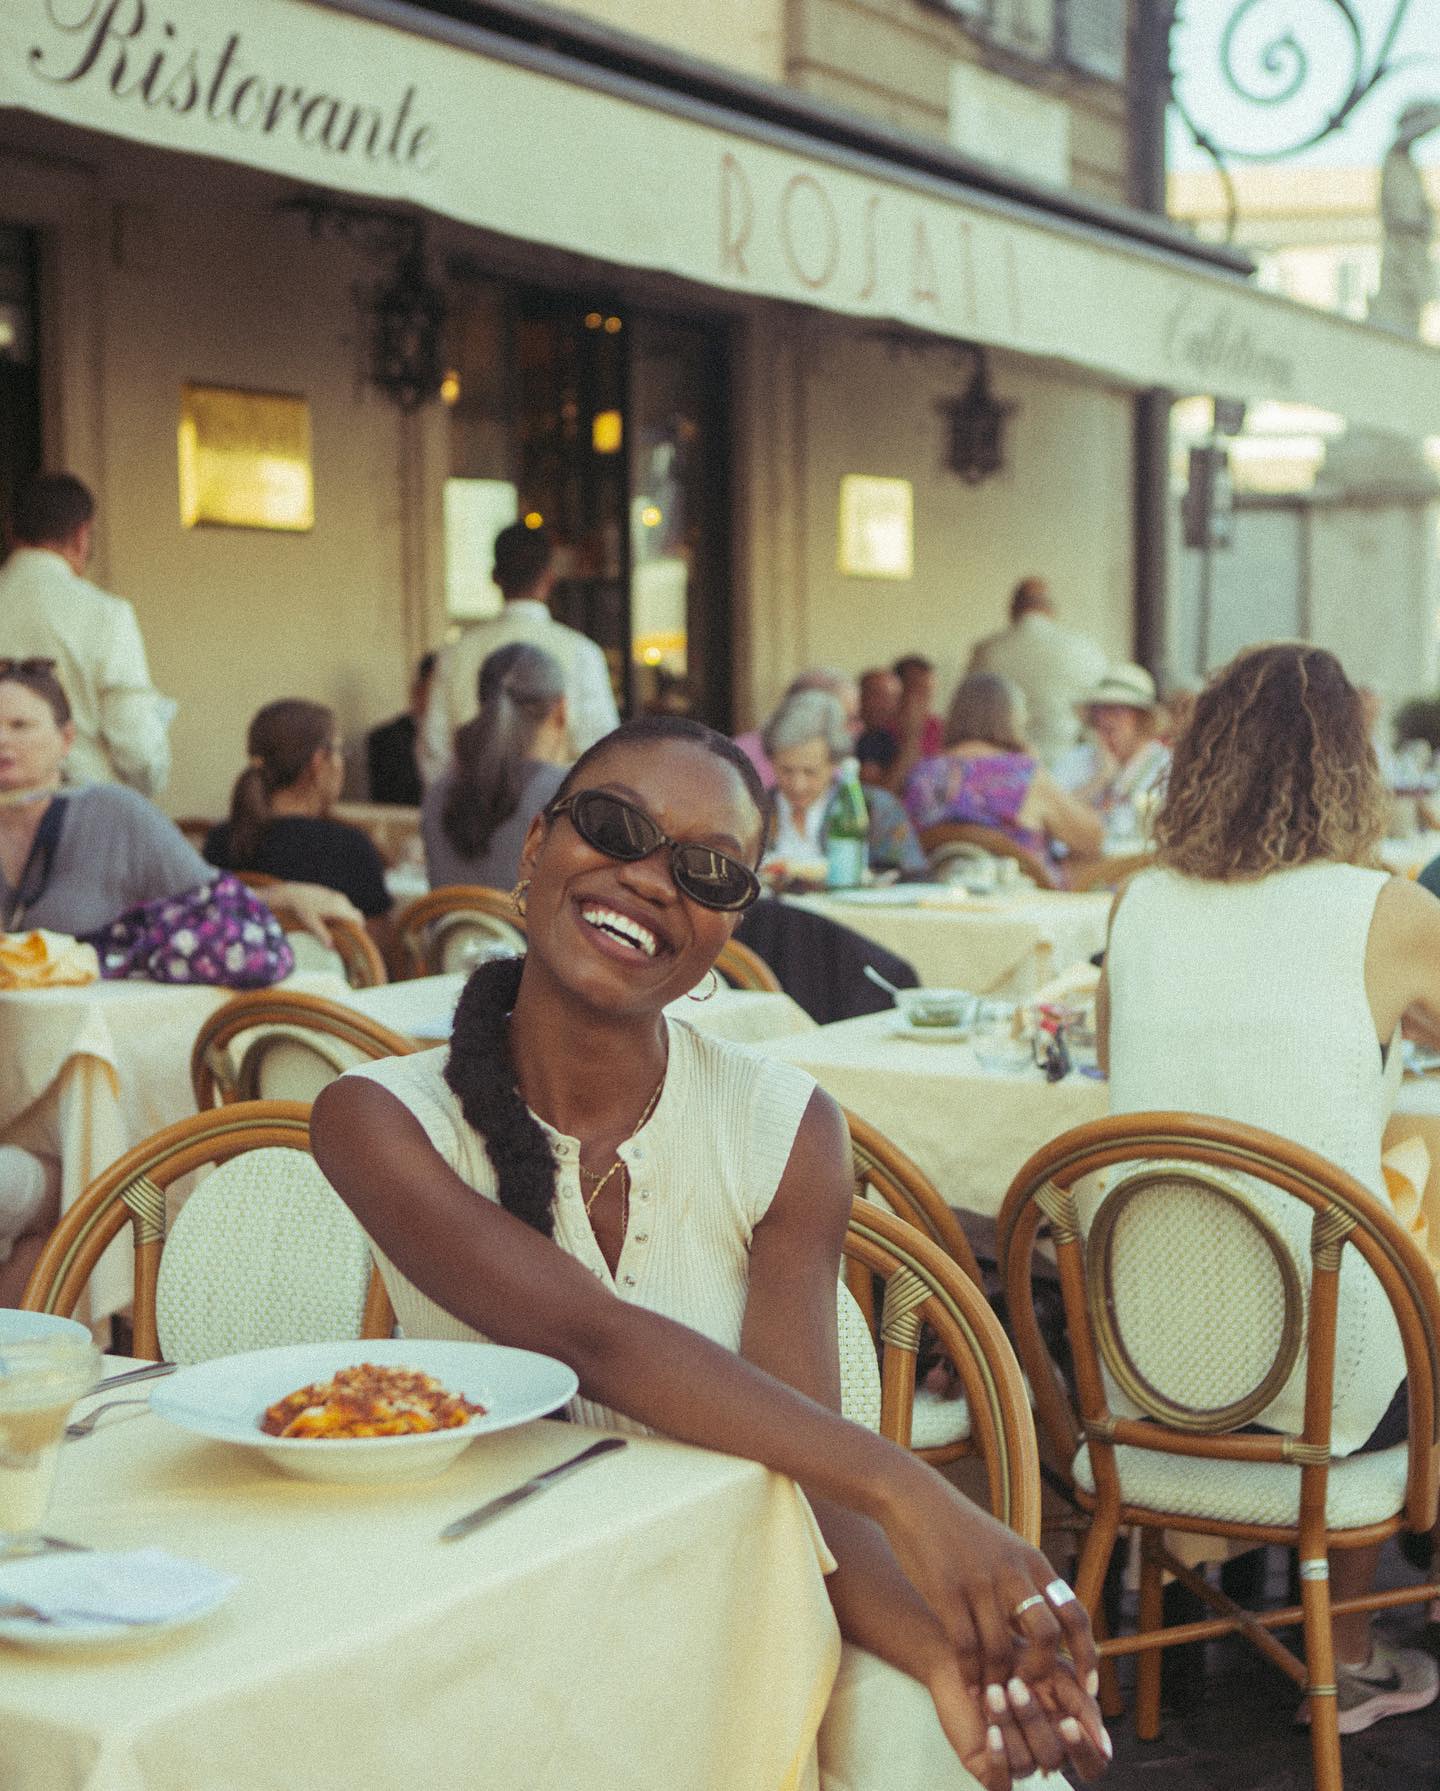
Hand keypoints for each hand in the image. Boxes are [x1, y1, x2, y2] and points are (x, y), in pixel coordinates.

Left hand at [270, 882, 362, 947]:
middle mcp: (341, 900)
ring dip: (347, 918)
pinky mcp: (332, 894)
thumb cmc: (302, 908)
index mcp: (339, 908)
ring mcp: (337, 895)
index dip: (359, 928)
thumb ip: (322, 935)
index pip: (358, 918)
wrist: (294, 893)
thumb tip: (331, 948)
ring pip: (349, 909)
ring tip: (338, 929)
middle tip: (347, 937)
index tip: (356, 938)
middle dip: (353, 924)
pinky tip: (330, 918)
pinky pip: (342, 904)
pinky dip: (341, 912)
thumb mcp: (311, 923)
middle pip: (355, 914)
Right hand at [879, 1463, 1099, 1707]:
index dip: (1087, 1656)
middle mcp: (1012, 1572)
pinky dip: (970, 1674)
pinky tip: (969, 1687)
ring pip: (1001, 1648)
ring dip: (999, 1681)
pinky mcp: (946, 1589)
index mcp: (1032, 1562)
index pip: (1074, 1614)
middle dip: (1041, 1672)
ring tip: (995, 1699)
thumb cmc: (960, 1530)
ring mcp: (979, 1581)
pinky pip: (965, 1646)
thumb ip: (1027, 1584)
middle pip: (1046, 1634)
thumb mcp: (1006, 1548)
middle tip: (1029, 1691)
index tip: (1088, 1688)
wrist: (915, 1499)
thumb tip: (1049, 1630)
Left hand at [927, 1653, 1108, 1788]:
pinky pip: (1000, 1782)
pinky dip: (999, 1757)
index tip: (1066, 1721)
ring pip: (1025, 1763)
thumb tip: (1105, 1751)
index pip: (1091, 1765)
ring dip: (1009, 1723)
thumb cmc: (1018, 1657)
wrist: (971, 1645)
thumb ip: (1083, 1708)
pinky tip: (990, 1730)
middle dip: (1034, 1723)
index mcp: (1068, 1735)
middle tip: (1016, 1685)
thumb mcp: (1058, 1674)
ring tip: (993, 1688)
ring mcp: (1017, 1760)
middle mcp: (1044, 1752)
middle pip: (1053, 1759)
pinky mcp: (987, 1765)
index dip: (1082, 1750)